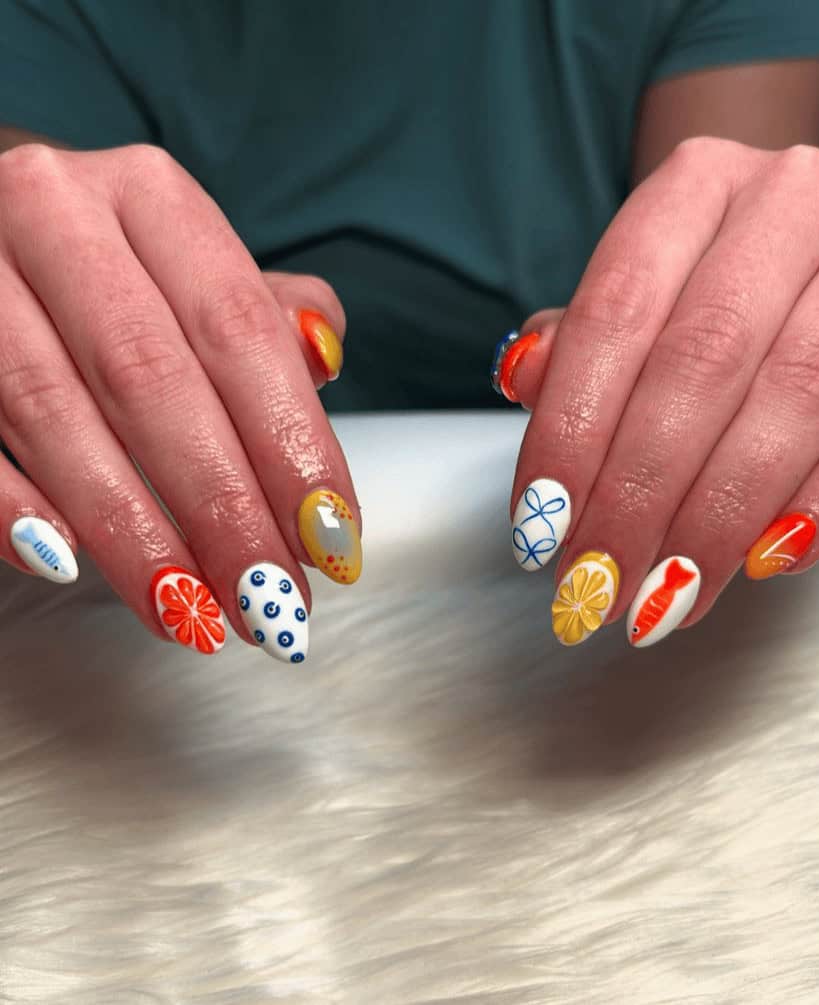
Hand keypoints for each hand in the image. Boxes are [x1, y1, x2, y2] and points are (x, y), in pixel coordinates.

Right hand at [0, 143, 360, 662]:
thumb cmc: (114, 269)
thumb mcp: (194, 268)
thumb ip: (263, 316)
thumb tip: (324, 358)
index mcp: (150, 197)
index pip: (239, 329)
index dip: (291, 442)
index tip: (332, 541)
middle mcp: (55, 213)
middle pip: (151, 379)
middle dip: (220, 507)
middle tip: (268, 602)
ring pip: (52, 414)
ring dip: (130, 531)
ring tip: (192, 615)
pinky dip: (11, 507)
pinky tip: (67, 565)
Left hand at [495, 138, 818, 646]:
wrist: (812, 252)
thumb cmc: (706, 283)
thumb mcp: (636, 290)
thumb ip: (578, 340)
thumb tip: (522, 376)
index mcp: (695, 189)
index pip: (614, 314)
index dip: (570, 429)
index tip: (538, 523)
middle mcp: (787, 206)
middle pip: (699, 363)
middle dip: (638, 491)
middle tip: (597, 581)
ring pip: (792, 399)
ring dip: (718, 516)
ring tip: (664, 595)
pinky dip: (810, 506)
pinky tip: (758, 559)